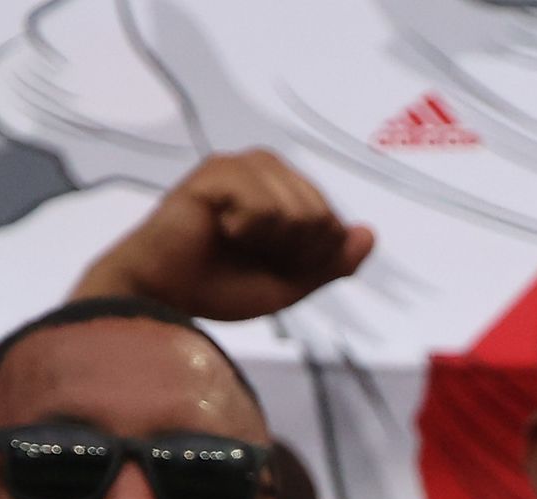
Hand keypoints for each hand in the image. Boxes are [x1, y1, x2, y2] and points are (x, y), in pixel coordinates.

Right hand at [84, 151, 370, 320]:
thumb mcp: (291, 283)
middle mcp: (267, 169)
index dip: (309, 260)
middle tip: (250, 253)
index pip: (334, 224)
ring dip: (269, 242)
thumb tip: (370, 235)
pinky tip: (219, 228)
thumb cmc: (223, 286)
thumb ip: (331, 262)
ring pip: (297, 210)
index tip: (270, 263)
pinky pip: (264, 205)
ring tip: (234, 239)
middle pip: (320, 216)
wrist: (166, 294)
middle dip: (292, 251)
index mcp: (288, 190)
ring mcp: (241, 165)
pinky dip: (246, 230)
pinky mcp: (217, 171)